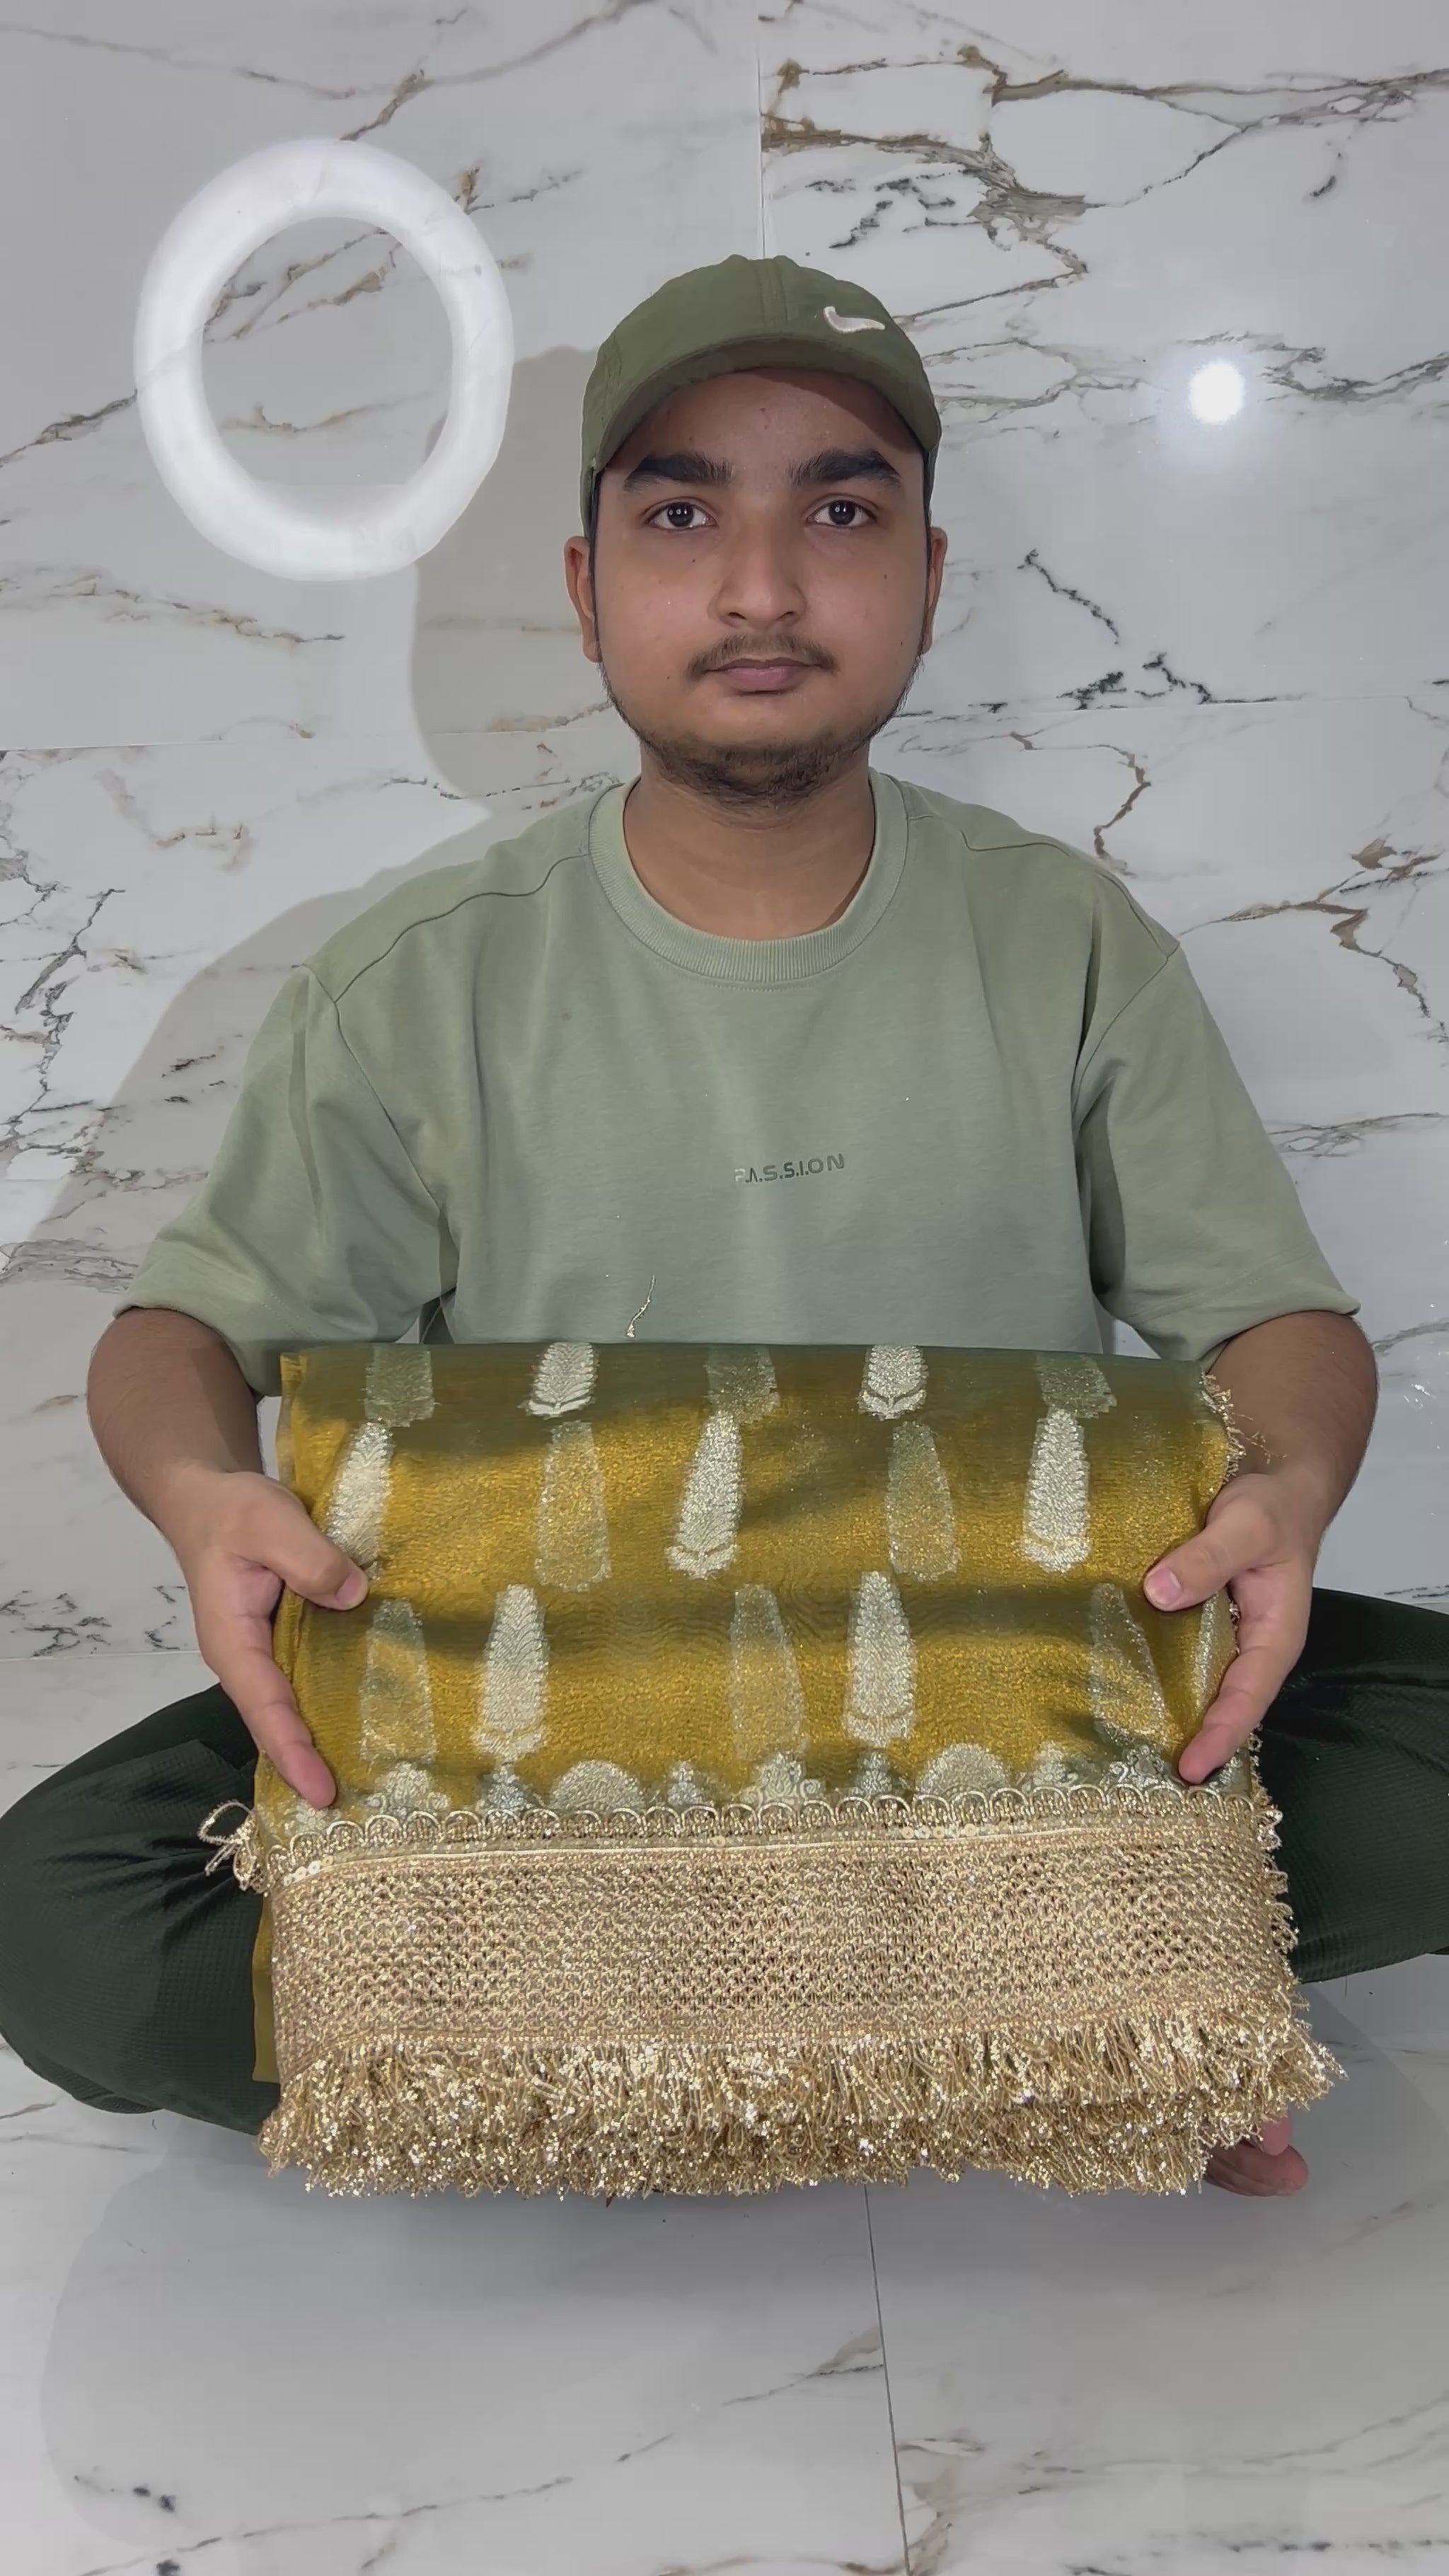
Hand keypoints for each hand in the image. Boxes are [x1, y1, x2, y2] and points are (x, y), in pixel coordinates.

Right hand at [161, 1464, 367, 1806]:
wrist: (205, 1497)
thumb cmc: (230, 1511)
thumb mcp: (269, 1520)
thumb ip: (309, 1557)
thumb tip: (353, 1595)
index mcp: (232, 1641)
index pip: (264, 1707)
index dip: (292, 1750)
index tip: (321, 1792)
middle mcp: (247, 1657)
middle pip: (277, 1722)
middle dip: (308, 1765)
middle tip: (357, 1808)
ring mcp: (265, 1651)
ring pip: (294, 1705)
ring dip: (323, 1740)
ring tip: (372, 1780)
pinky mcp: (285, 1638)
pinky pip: (307, 1678)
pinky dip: (332, 1701)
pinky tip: (372, 1716)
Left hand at [1142, 1465, 1325, 1784]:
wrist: (1274, 1480)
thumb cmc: (1274, 1507)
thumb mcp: (1247, 1525)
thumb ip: (1208, 1558)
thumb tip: (1159, 1592)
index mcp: (1274, 1637)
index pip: (1247, 1698)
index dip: (1220, 1736)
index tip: (1190, 1769)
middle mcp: (1245, 1645)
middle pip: (1217, 1704)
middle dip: (1186, 1739)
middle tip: (1141, 1776)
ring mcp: (1218, 1634)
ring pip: (1189, 1681)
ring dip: (1160, 1709)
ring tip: (1115, 1745)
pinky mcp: (1192, 1617)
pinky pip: (1169, 1650)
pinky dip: (1144, 1666)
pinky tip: (1105, 1678)